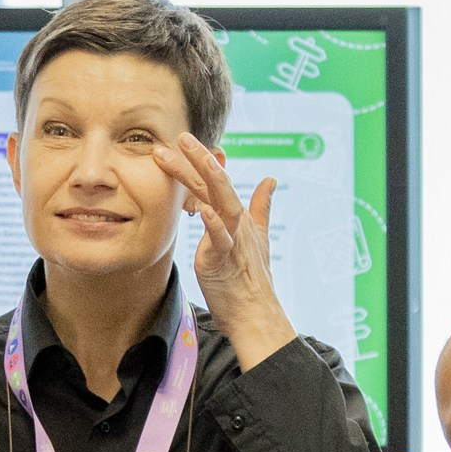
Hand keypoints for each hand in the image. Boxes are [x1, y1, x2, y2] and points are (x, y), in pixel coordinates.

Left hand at [153, 132, 295, 369]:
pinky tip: (204, 209)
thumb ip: (261, 208)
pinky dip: (214, 224)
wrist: (256, 314)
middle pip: (217, 185)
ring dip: (205, 177)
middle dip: (198, 159)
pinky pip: (220, 240)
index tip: (184, 141)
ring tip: (190, 155)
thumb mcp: (256, 239)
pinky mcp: (225, 261)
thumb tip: (271, 180)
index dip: (202, 161)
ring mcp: (233, 241)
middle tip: (180, 137)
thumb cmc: (251, 280)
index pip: (218, 183)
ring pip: (221, 202)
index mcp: (238, 218)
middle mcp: (237, 224)